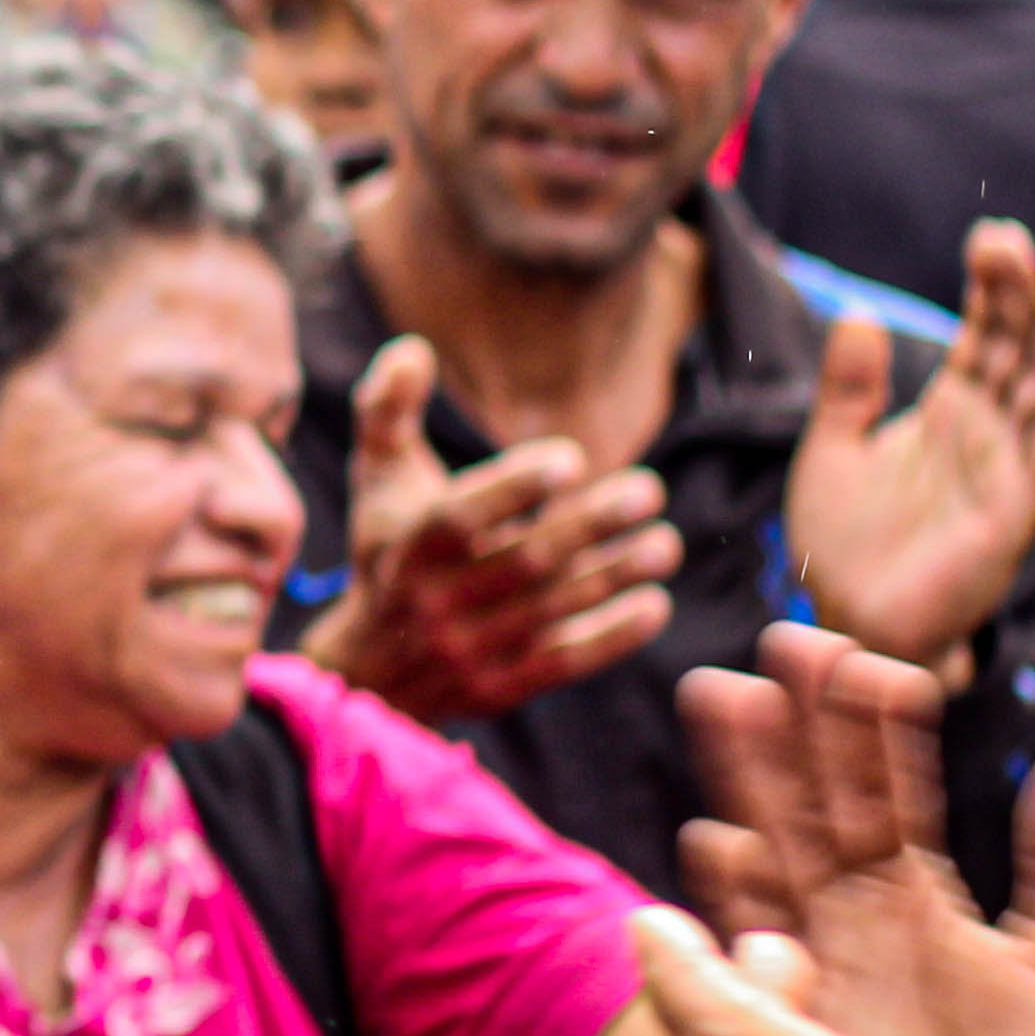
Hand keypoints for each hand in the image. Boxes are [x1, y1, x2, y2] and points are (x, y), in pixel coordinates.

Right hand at [295, 335, 677, 719]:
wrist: (368, 668)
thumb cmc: (386, 551)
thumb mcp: (377, 479)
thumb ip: (390, 410)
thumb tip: (412, 346)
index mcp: (406, 544)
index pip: (461, 515)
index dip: (515, 486)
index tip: (572, 458)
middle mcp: (434, 601)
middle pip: (523, 560)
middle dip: (590, 524)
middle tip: (649, 489)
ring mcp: (466, 650)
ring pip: (551, 610)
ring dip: (615, 575)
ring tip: (665, 542)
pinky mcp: (497, 689)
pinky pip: (562, 663)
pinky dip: (611, 636)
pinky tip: (654, 603)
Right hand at [679, 626, 1034, 1035]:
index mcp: (935, 925)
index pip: (885, 807)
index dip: (861, 729)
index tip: (838, 646)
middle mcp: (871, 957)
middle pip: (814, 826)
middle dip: (788, 738)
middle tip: (762, 651)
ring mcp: (827, 1005)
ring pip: (777, 881)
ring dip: (756, 793)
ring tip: (728, 705)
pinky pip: (766, 970)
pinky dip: (743, 903)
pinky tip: (720, 845)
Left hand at [784, 219, 1034, 666]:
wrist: (846, 621)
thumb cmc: (844, 544)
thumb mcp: (832, 449)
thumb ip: (847, 387)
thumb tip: (856, 311)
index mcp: (949, 413)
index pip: (985, 337)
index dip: (992, 289)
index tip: (992, 236)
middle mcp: (987, 434)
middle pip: (1019, 351)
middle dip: (1023, 296)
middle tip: (1016, 240)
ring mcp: (1005, 468)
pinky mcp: (1013, 509)